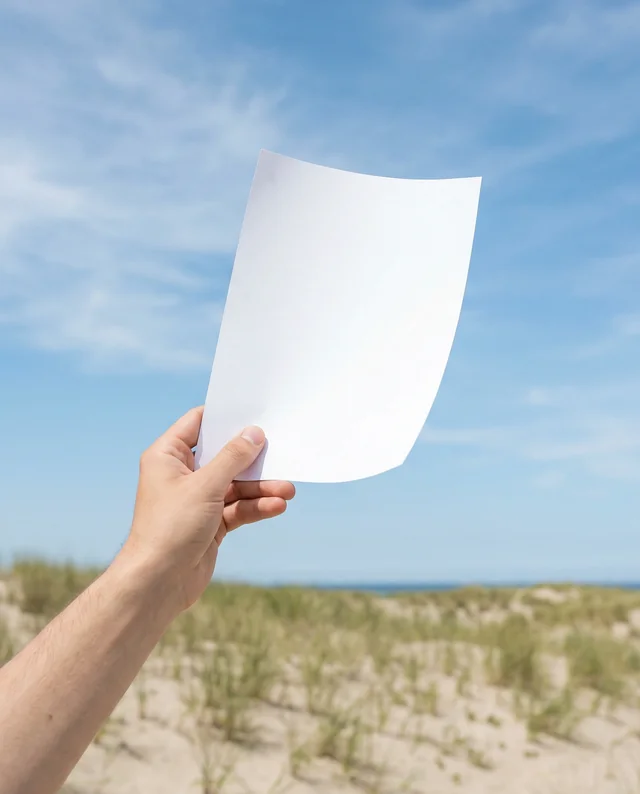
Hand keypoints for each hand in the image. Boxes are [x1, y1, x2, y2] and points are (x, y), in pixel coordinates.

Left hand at [119, 406, 294, 614]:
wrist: (158, 583)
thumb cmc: (170, 528)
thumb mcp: (205, 486)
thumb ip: (232, 458)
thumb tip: (254, 433)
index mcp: (168, 456)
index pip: (198, 424)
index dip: (225, 417)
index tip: (254, 413)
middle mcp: (181, 474)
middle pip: (223, 456)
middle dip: (253, 459)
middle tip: (280, 453)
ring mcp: (197, 499)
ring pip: (235, 485)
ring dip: (260, 487)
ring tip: (287, 490)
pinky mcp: (210, 523)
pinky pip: (238, 508)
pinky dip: (256, 507)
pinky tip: (276, 506)